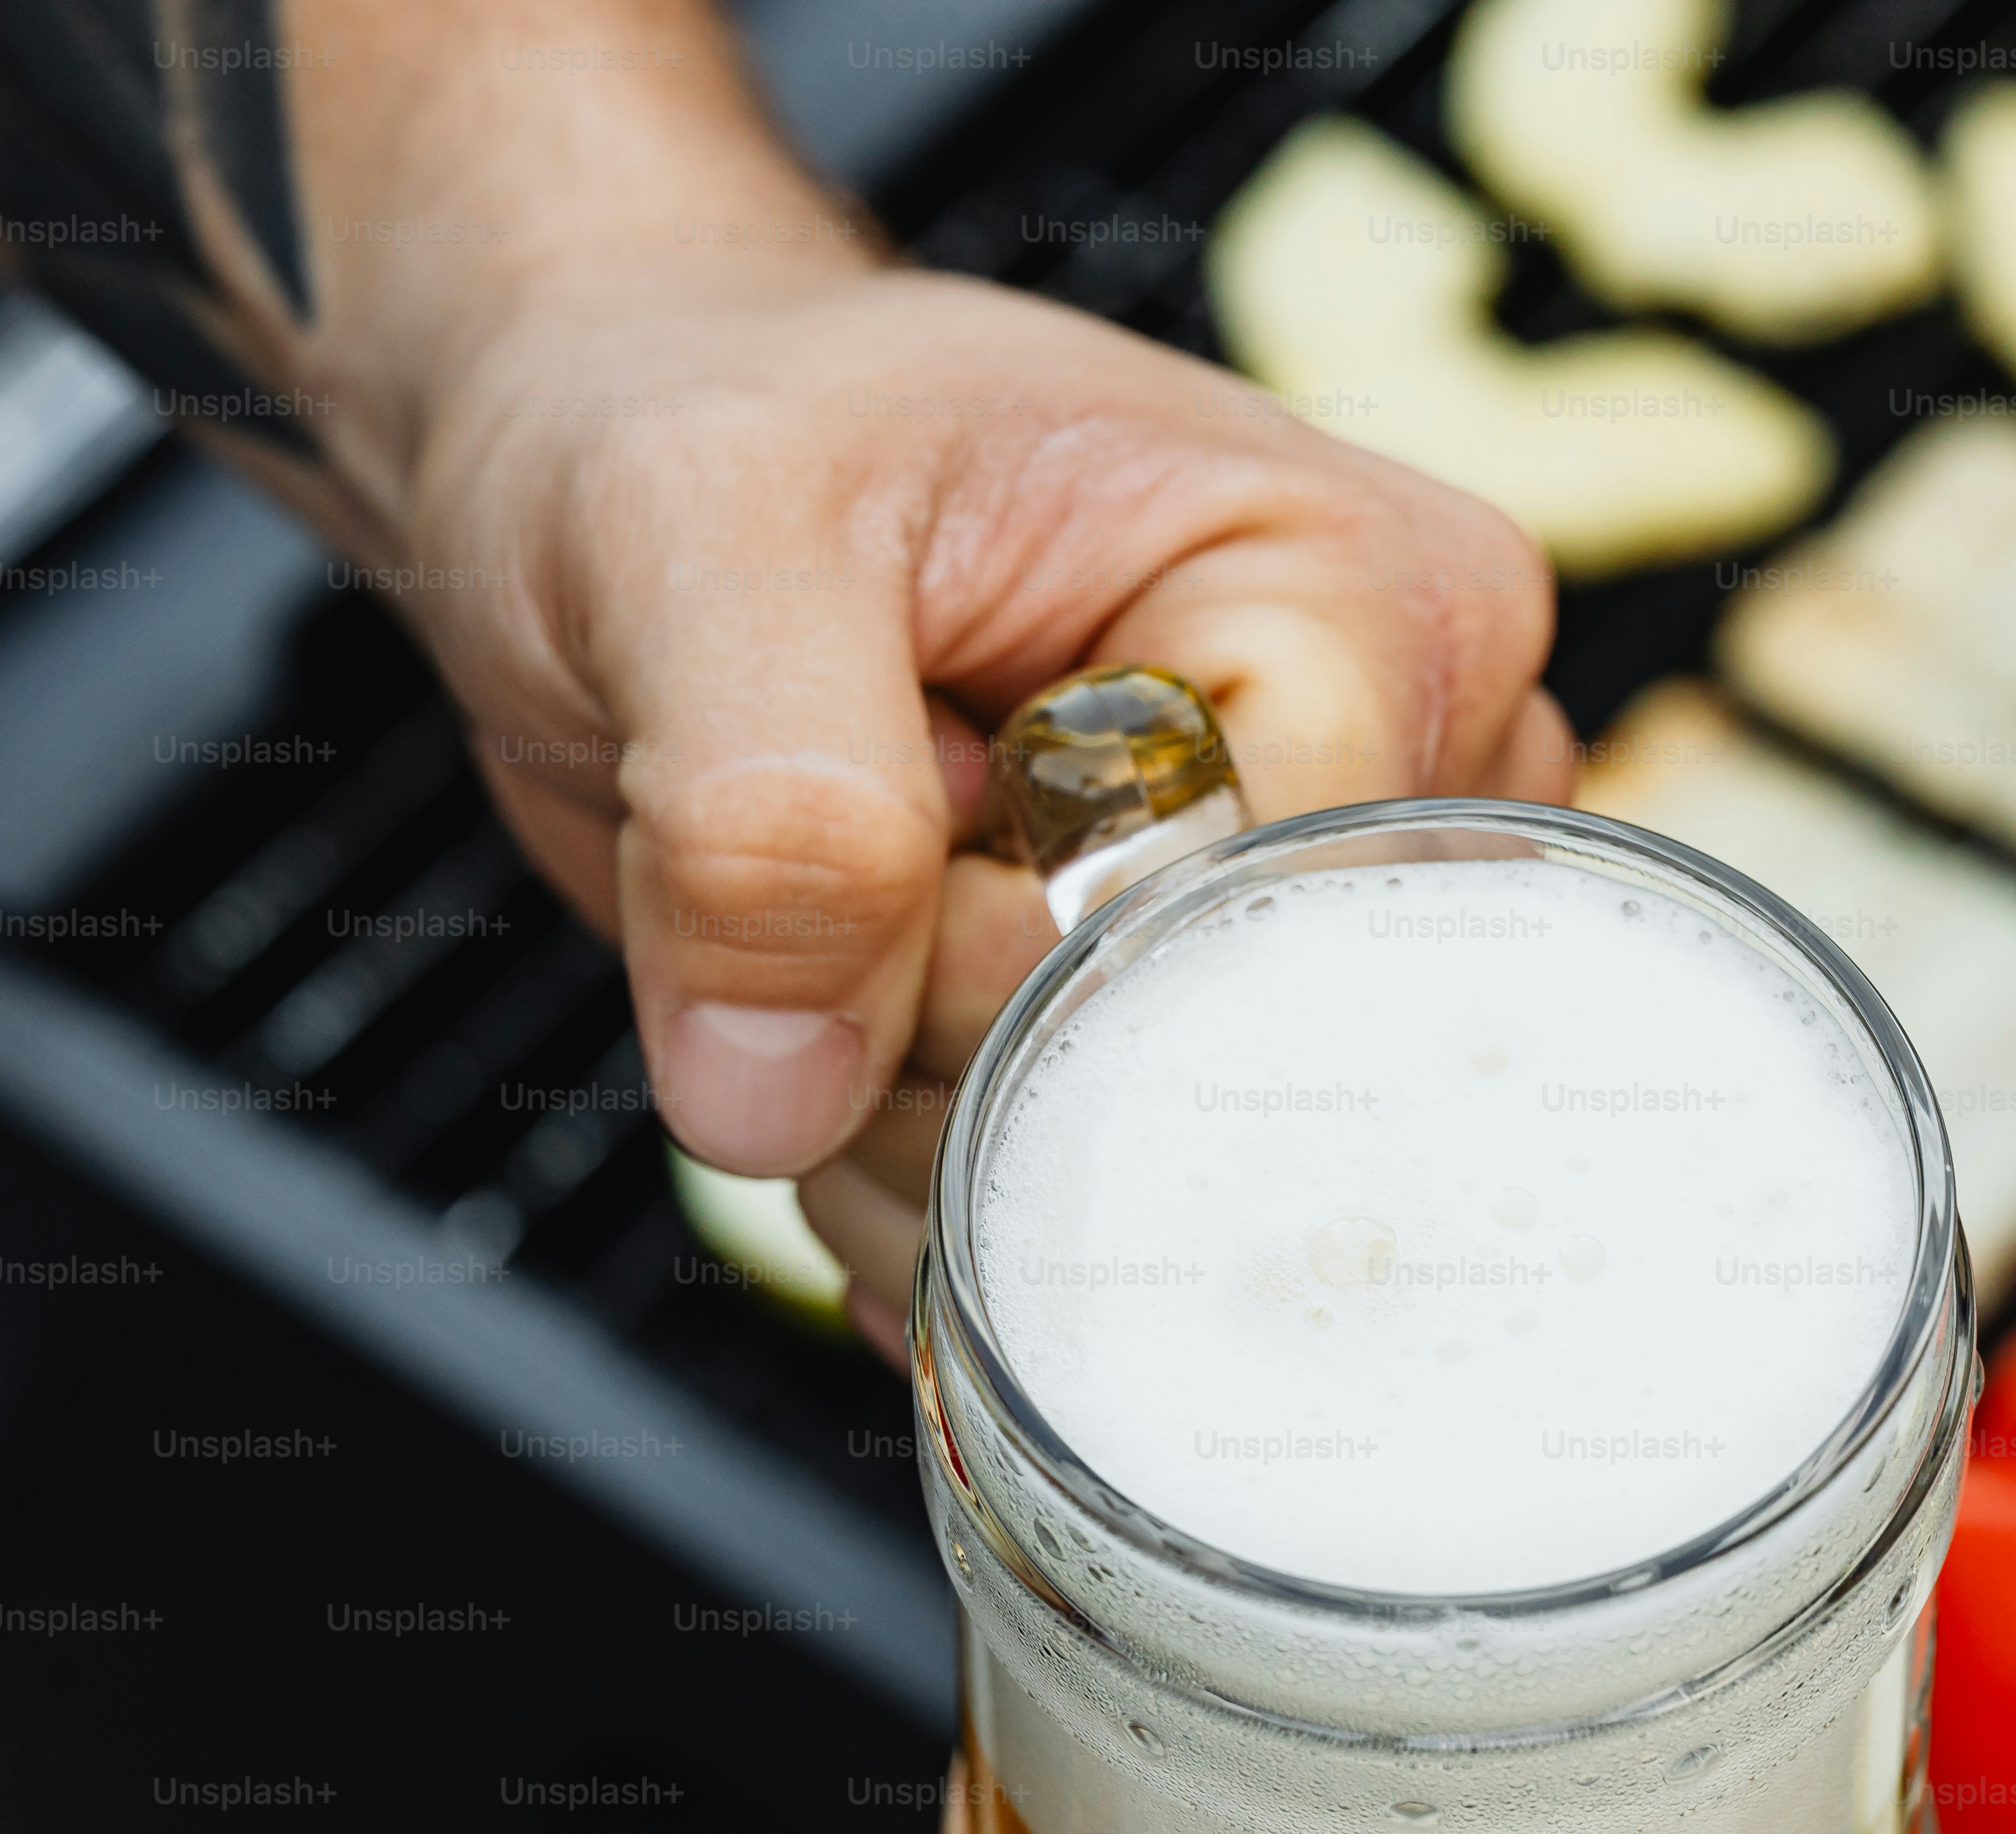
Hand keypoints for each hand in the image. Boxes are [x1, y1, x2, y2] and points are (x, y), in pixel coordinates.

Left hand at [396, 263, 1569, 1349]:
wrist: (629, 452)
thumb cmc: (704, 421)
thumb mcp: (689, 531)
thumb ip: (762, 799)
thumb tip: (782, 1093)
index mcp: (1372, 600)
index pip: (1236, 925)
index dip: (995, 950)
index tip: (868, 822)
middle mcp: (1386, 780)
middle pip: (1190, 1080)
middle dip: (940, 1062)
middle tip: (797, 897)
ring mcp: (1280, 922)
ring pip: (1112, 1191)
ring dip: (897, 1136)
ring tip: (796, 951)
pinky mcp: (1174, 1029)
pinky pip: (1067, 1230)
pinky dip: (899, 1188)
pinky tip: (821, 1044)